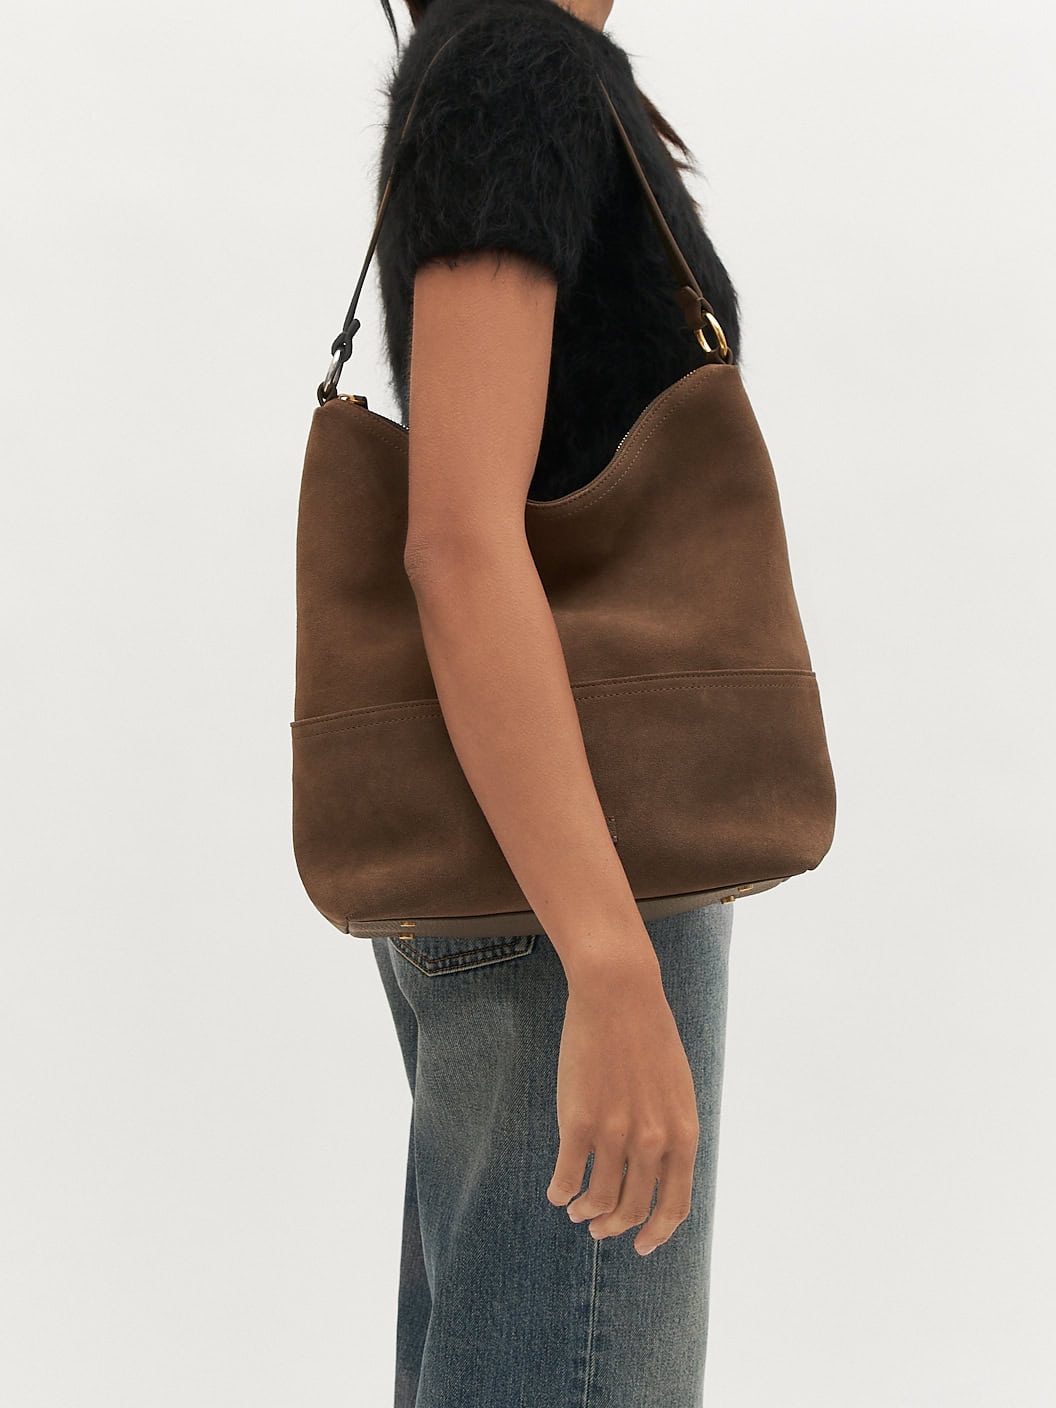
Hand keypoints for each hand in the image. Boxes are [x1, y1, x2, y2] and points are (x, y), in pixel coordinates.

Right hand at [545, 948, 699, 1256]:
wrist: (619, 996)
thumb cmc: (649, 1036)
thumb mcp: (676, 1089)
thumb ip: (671, 1131)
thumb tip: (658, 1172)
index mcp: (682, 1133)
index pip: (675, 1205)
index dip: (657, 1232)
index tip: (642, 1244)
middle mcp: (652, 1141)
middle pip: (633, 1209)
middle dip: (615, 1228)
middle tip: (600, 1230)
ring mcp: (615, 1133)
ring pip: (599, 1199)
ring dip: (586, 1213)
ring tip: (577, 1211)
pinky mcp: (579, 1121)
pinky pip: (567, 1176)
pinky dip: (561, 1192)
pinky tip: (558, 1192)